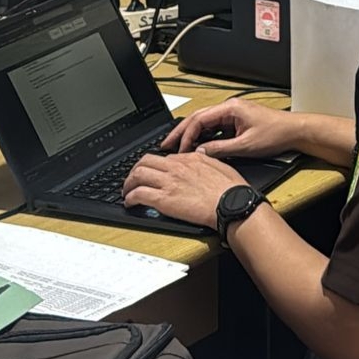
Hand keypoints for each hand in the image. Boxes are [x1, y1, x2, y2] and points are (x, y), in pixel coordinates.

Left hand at [122, 151, 244, 228]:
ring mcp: (169, 182)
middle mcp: (176, 167)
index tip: (153, 173)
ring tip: (127, 191)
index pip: (164, 158)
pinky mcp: (164, 199)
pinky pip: (138, 194)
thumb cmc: (231, 189)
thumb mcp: (220, 165)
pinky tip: (130, 203)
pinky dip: (129, 198)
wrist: (231, 204)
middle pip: (145, 161)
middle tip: (133, 179)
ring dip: (128, 184)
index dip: (155, 166)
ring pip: (137, 175)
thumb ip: (206, 158)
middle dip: (135, 170)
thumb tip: (199, 154)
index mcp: (190, 158)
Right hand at [161, 100, 295, 157]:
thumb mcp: (245, 146)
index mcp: (230, 108)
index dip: (186, 135)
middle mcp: (229, 108)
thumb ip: (220, 149)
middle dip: (181, 132)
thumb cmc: (275, 133)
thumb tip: (200, 152)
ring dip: (192, 135)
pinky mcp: (236, 122)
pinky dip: (204, 137)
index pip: (199, 119)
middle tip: (166, 145)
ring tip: (177, 148)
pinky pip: (215, 128)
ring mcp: (232, 114)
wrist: (294, 131)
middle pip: (198, 118)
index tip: (178, 149)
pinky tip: (197, 148)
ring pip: (205, 124)